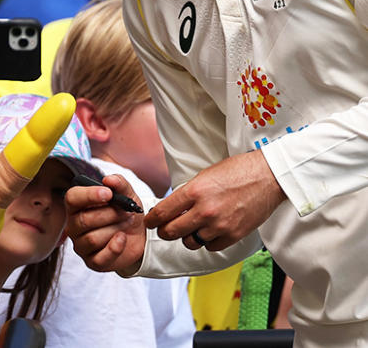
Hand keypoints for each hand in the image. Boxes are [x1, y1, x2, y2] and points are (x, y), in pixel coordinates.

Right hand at [65, 173, 145, 274]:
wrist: (140, 235)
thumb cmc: (126, 212)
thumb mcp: (128, 195)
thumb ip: (120, 184)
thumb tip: (108, 180)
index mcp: (77, 206)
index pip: (72, 198)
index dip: (89, 195)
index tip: (108, 194)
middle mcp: (74, 225)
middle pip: (84, 220)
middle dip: (110, 215)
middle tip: (127, 211)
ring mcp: (81, 245)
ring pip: (92, 238)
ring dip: (116, 229)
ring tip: (127, 223)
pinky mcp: (92, 262)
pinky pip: (100, 258)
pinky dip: (115, 248)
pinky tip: (123, 238)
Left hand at [144, 149, 285, 251]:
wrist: (269, 176)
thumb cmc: (236, 171)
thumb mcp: (204, 176)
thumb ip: (187, 193)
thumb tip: (171, 208)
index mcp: (194, 191)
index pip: (162, 212)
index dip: (151, 220)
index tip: (149, 222)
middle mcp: (205, 210)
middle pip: (171, 232)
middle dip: (165, 231)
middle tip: (166, 229)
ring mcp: (220, 225)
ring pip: (190, 242)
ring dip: (188, 237)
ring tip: (193, 228)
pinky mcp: (234, 235)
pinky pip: (211, 247)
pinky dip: (207, 242)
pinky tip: (210, 231)